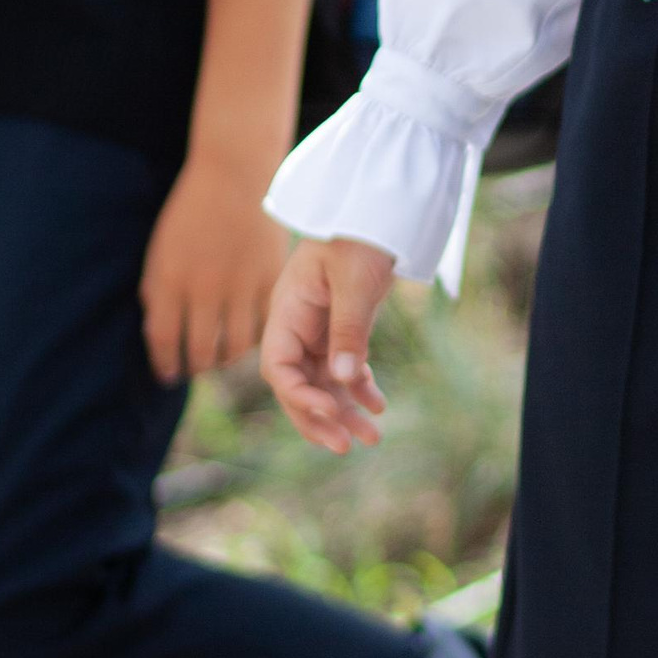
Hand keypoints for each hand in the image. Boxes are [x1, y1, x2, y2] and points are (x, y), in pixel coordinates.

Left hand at [140, 154, 287, 382]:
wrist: (234, 175)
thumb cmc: (191, 211)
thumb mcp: (160, 250)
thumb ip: (156, 292)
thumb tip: (159, 335)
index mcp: (169, 280)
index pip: (163, 339)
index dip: (163, 364)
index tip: (165, 374)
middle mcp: (204, 289)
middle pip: (199, 350)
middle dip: (193, 367)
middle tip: (192, 369)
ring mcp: (240, 286)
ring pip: (235, 346)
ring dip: (224, 358)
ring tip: (219, 357)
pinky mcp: (269, 279)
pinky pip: (263, 324)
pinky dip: (254, 337)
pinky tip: (246, 335)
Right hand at [261, 234, 397, 451]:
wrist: (376, 210)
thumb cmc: (359, 237)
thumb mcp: (355, 282)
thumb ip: (349, 330)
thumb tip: (343, 381)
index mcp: (287, 311)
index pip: (279, 367)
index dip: (298, 396)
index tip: (329, 412)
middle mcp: (297, 326)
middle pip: (298, 385)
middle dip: (319, 418)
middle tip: (345, 447)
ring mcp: (319, 330)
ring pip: (324, 383)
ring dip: (344, 412)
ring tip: (372, 438)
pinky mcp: (342, 330)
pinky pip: (345, 369)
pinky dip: (360, 390)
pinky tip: (379, 408)